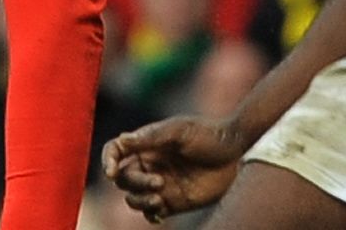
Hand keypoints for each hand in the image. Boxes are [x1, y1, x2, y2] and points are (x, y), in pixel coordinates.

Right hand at [102, 116, 245, 221]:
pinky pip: (151, 213)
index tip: (111, 172)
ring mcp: (160, 184)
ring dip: (141, 201)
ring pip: (134, 198)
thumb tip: (122, 140)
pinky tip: (160, 213)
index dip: (108, 161)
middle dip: (136, 183)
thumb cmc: (209, 136)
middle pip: (123, 179)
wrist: (237, 155)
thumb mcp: (179, 131)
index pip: (116, 151)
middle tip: (159, 183)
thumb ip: (151, 137)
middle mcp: (149, 164)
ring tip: (160, 200)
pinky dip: (150, 215)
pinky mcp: (173, 202)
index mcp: (146, 144)